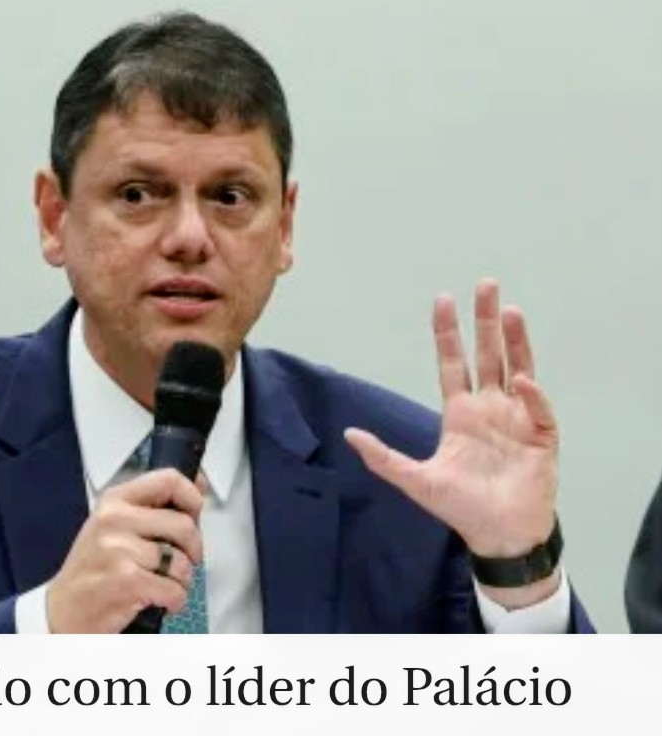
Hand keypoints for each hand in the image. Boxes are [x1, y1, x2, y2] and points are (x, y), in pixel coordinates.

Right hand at [46, 469, 203, 632]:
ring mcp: (120, 550)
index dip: (192, 497)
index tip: (195, 512)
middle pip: (184, 526)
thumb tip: (197, 487)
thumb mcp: (113, 526)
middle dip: (193, 550)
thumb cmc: (92, 569)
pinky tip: (157, 600)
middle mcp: (115, 519)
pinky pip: (175, 590)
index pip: (169, 480)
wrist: (63, 610)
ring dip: (181, 581)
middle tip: (180, 561)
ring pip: (183, 563)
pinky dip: (174, 601)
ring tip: (161, 583)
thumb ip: (151, 508)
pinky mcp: (127, 581)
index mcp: (115, 500)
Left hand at [344, 279, 559, 606]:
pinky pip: (539, 410)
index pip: (453, 363)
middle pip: (488, 355)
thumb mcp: (416, 480)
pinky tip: (523, 381)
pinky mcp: (541, 438)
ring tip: (511, 311)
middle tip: (486, 285)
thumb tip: (348, 435)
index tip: (443, 299)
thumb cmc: (461, 508)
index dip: (448, 333)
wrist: (498, 536)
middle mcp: (489, 409)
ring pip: (518, 369)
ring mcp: (517, 420)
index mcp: (460, 414)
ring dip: (515, 341)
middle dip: (486, 321)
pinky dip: (533, 396)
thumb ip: (383, 458)